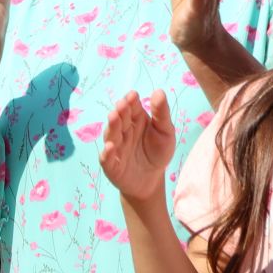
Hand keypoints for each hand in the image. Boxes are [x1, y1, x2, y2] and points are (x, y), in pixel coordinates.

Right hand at [98, 89, 174, 205]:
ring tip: (114, 117)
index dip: (131, 102)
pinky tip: (110, 147)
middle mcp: (122, 131)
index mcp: (135, 120)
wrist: (152, 180)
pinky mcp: (111, 165)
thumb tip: (159, 91)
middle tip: (122, 104)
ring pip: (111, 135)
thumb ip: (161, 113)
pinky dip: (106, 153)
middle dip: (120, 111)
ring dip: (112, 127)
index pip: (132, 108)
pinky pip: (106, 158)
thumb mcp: (165, 132)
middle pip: (120, 119)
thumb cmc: (158, 152)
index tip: (133, 96)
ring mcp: (115, 147)